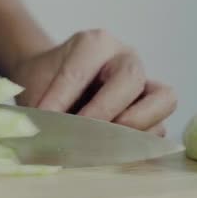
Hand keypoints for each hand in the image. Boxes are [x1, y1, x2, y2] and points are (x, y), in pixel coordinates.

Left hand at [11, 29, 176, 135]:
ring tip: (100, 145)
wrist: (50, 82)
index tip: (44, 120)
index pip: (80, 72)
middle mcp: (124, 58)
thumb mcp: (34, 87)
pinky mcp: (152, 111)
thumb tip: (46, 143)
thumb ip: (42, 110)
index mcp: (93, 44)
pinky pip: (158, 127)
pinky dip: (137, 145)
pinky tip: (109, 153)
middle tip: (80, 134)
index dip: (61, 99)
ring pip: (162, 101)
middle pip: (131, 78)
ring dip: (132, 129)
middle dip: (105, 111)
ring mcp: (144, 83)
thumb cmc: (44, 81)